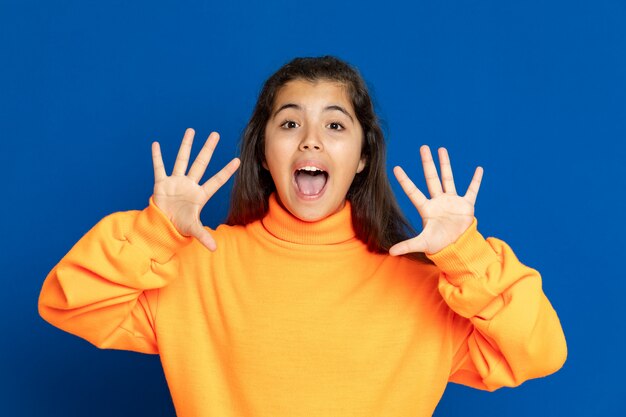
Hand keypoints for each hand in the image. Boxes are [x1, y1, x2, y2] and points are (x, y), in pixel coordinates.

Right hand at [151, 128, 239, 250]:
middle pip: (200, 163)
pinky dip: (157, 157)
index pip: (216, 181)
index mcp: (200, 195)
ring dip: (186, 146)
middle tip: (215, 134)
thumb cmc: (180, 225)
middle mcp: (190, 184)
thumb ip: (203, 236)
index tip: (238, 161)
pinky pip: (159, 167)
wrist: (162, 225)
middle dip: (208, 149)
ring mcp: (176, 182)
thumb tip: (214, 249)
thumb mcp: (192, 229)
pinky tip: (157, 144)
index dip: (226, 172)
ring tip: (191, 130)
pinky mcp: (162, 183)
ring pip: (182, 160)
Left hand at [389, 145, 482, 255]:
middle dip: (427, 163)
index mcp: (426, 208)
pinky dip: (476, 180)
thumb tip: (390, 252)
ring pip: (448, 179)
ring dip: (445, 165)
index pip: (413, 191)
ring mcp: (452, 201)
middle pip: (431, 178)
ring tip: (441, 149)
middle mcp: (438, 201)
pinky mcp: (466, 205)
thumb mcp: (422, 243)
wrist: (456, 248)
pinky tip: (479, 169)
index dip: (405, 181)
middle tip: (423, 147)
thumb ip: (407, 245)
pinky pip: (472, 190)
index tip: (396, 168)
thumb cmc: (438, 245)